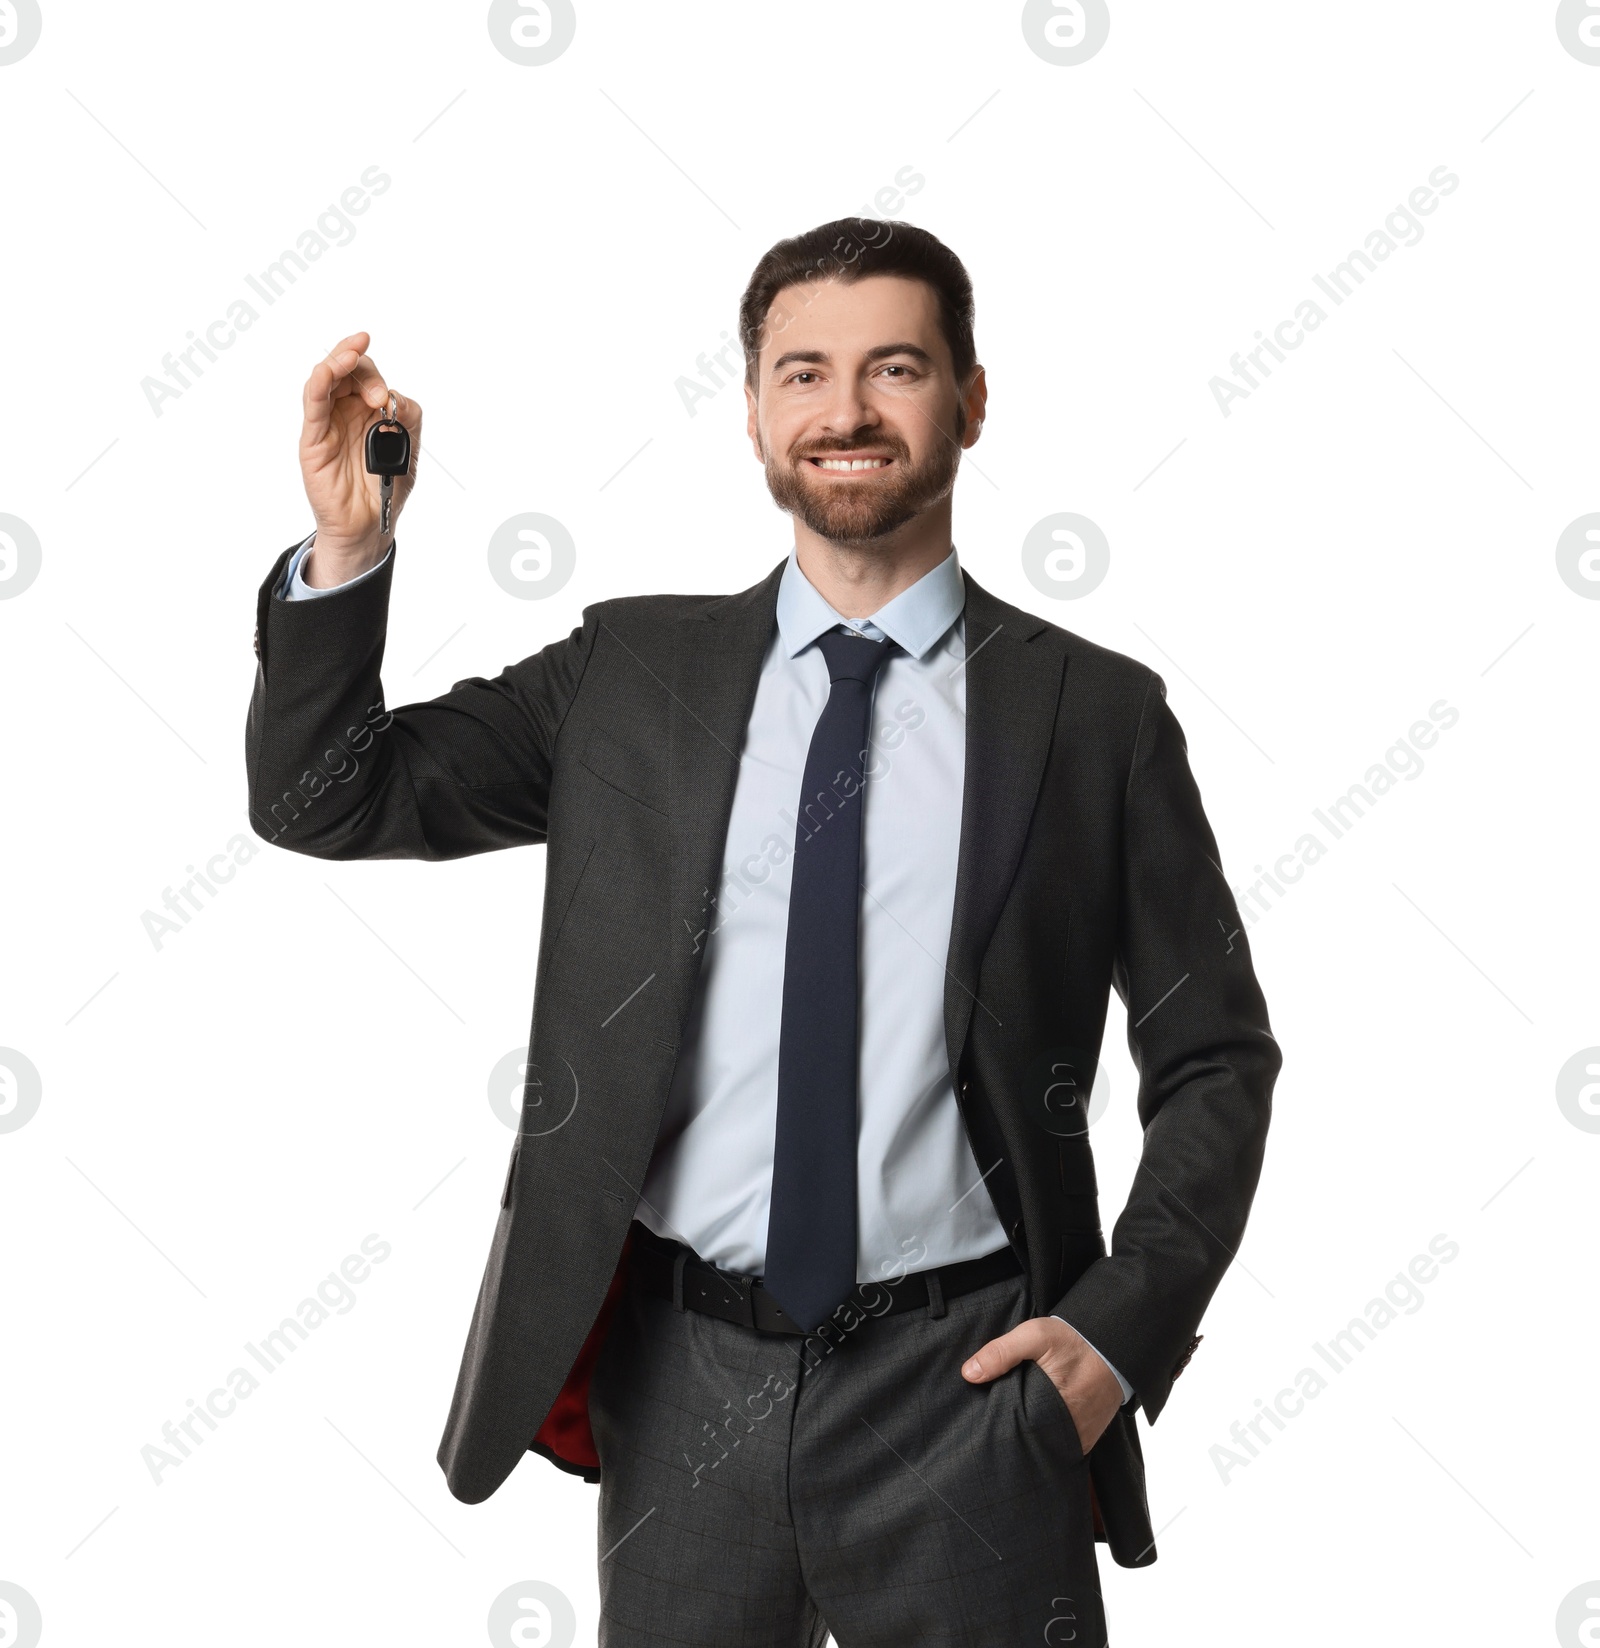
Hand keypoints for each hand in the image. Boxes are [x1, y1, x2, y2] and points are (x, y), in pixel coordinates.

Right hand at [298, 331, 422, 586]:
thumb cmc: (386, 488)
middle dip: (362, 371)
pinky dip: (319, 383)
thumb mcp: (407, 451)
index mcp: (369, 412)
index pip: (366, 377)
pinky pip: (313, 405)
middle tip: (378, 394)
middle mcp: (346, 412)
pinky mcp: (314, 440)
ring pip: (325, 380)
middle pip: (345, 372)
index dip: (374, 377)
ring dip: (338, 362)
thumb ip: (407, 421)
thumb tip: (396, 398)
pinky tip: (326, 371)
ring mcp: (328, 424)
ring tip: (351, 356)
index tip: (386, 397)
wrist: (368, 525)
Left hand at [962, 1315, 1122, 1455]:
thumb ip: (1002, 1352)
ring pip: (1045, 1447)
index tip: (981, 1424)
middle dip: (1012, 1437)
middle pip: (1030, 1442)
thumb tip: (969, 1373)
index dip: (997, 1428)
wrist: (1112, 1344)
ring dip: (1030, 1439)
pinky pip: (1060, 1446)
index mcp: (1053, 1408)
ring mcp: (1079, 1438)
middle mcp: (1069, 1431)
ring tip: (1010, 1431)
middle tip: (991, 1429)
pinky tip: (1032, 1429)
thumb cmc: (1073, 1339)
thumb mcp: (1035, 1335)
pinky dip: (1046, 1439)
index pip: (1016, 1430)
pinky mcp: (1086, 1439)